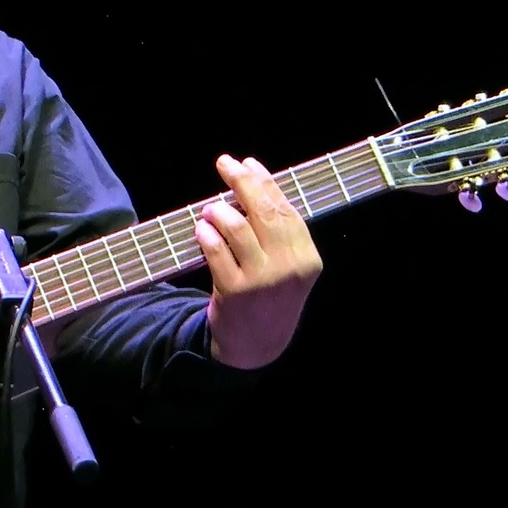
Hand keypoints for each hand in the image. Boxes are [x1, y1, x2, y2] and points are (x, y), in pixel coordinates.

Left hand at [195, 155, 322, 369]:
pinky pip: (215, 249)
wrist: (257, 345)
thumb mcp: (288, 266)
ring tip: (210, 210)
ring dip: (218, 210)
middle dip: (241, 181)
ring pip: (236, 226)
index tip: (247, 162)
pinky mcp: (234, 291)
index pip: (285, 209)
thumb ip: (277, 230)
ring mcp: (261, 280)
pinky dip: (205, 233)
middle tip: (224, 163)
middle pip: (262, 211)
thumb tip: (254, 178)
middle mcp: (288, 267)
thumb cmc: (270, 295)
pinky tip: (201, 229)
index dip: (265, 181)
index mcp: (307, 257)